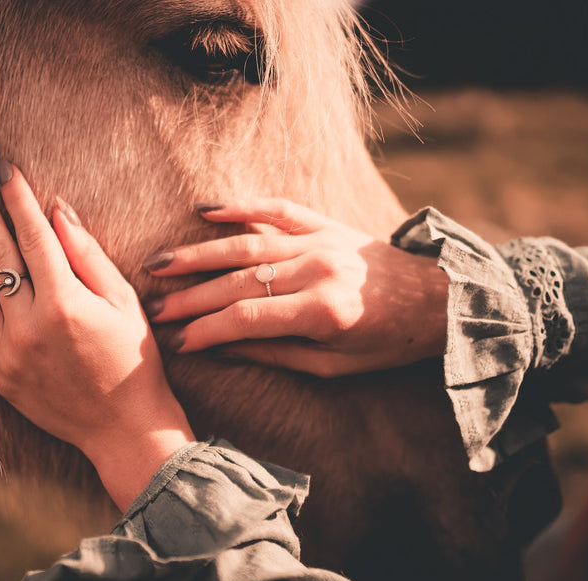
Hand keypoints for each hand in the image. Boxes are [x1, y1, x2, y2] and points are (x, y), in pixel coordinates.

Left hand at [0, 161, 193, 510]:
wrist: (125, 427)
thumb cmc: (133, 360)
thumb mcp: (123, 301)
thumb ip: (87, 256)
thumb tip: (57, 211)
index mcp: (65, 302)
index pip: (32, 236)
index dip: (17, 198)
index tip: (2, 167)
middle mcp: (29, 324)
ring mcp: (7, 352)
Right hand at [142, 198, 447, 376]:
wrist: (436, 300)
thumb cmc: (386, 343)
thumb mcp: (334, 366)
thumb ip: (276, 354)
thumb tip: (221, 348)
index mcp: (324, 311)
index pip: (248, 318)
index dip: (207, 330)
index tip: (176, 342)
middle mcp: (319, 269)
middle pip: (239, 281)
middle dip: (191, 297)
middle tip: (151, 309)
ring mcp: (321, 240)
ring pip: (247, 243)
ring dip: (199, 254)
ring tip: (159, 264)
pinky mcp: (324, 223)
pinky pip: (277, 209)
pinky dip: (240, 207)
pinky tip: (204, 210)